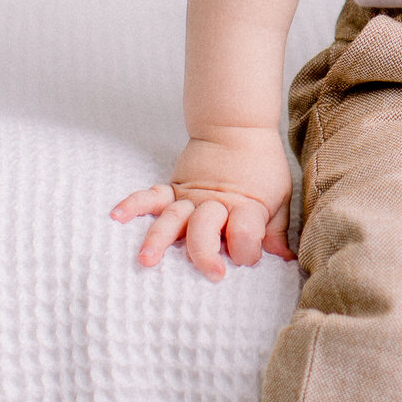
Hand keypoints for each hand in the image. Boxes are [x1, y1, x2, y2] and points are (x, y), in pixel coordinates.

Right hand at [110, 131, 293, 279]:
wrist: (238, 128)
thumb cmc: (262, 167)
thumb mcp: (279, 196)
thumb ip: (275, 229)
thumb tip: (285, 260)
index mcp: (245, 205)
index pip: (245, 234)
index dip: (249, 251)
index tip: (251, 258)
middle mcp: (214, 202)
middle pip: (205, 229)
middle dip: (206, 253)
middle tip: (212, 274)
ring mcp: (190, 196)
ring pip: (173, 218)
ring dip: (159, 239)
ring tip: (146, 260)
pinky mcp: (174, 188)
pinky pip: (150, 196)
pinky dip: (132, 204)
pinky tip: (116, 215)